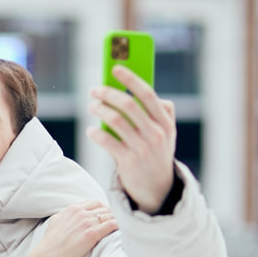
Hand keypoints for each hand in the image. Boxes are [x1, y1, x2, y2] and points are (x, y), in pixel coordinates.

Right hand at [20, 200, 117, 256]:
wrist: (49, 255)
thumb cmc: (51, 242)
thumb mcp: (56, 221)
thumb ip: (66, 214)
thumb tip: (70, 213)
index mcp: (73, 209)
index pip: (94, 203)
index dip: (103, 208)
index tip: (108, 214)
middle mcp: (81, 213)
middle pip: (104, 208)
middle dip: (112, 213)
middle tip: (118, 220)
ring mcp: (87, 222)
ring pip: (110, 215)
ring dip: (118, 219)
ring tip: (124, 224)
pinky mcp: (93, 234)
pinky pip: (112, 225)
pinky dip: (119, 225)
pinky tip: (124, 229)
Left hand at [86, 65, 177, 210]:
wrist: (158, 188)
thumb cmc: (156, 153)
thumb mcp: (165, 132)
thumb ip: (158, 111)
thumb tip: (134, 88)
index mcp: (166, 123)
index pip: (147, 94)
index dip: (130, 78)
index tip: (115, 68)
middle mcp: (156, 134)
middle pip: (129, 105)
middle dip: (108, 93)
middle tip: (94, 90)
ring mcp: (143, 148)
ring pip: (116, 121)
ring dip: (100, 110)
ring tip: (92, 107)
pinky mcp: (129, 162)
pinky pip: (107, 141)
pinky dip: (96, 133)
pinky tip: (91, 131)